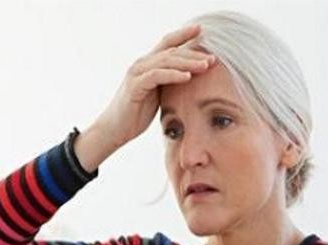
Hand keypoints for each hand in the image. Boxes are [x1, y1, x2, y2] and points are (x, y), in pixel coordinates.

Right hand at [94, 24, 215, 148]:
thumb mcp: (157, 95)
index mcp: (147, 64)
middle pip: (171, 51)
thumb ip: (169, 83)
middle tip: (212, 57)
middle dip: (193, 53)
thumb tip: (190, 78)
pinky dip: (173, 75)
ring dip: (188, 62)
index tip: (202, 31)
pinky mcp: (135, 86)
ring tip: (205, 65)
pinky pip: (157, 76)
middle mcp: (141, 64)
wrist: (115, 129)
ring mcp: (137, 74)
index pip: (168, 44)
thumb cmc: (136, 114)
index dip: (184, 35)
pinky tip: (187, 76)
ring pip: (166, 61)